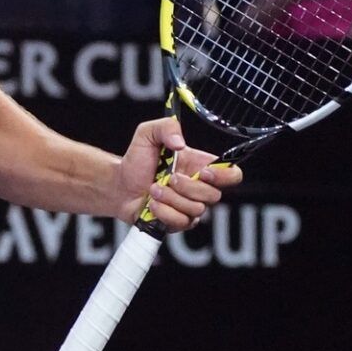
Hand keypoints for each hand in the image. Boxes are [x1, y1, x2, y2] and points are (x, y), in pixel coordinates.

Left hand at [112, 117, 243, 229]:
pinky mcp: (178, 222)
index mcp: (200, 166)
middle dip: (189, 187)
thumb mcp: (147, 134)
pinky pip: (181, 223)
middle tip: (169, 178)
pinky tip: (152, 204)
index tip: (203, 172)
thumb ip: (166, 127)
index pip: (232, 175)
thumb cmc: (136, 160)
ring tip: (153, 189)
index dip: (224, 176)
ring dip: (171, 199)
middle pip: (215, 196)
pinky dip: (164, 212)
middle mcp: (199, 188)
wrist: (119, 185)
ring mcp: (189, 207)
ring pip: (196, 210)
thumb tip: (180, 144)